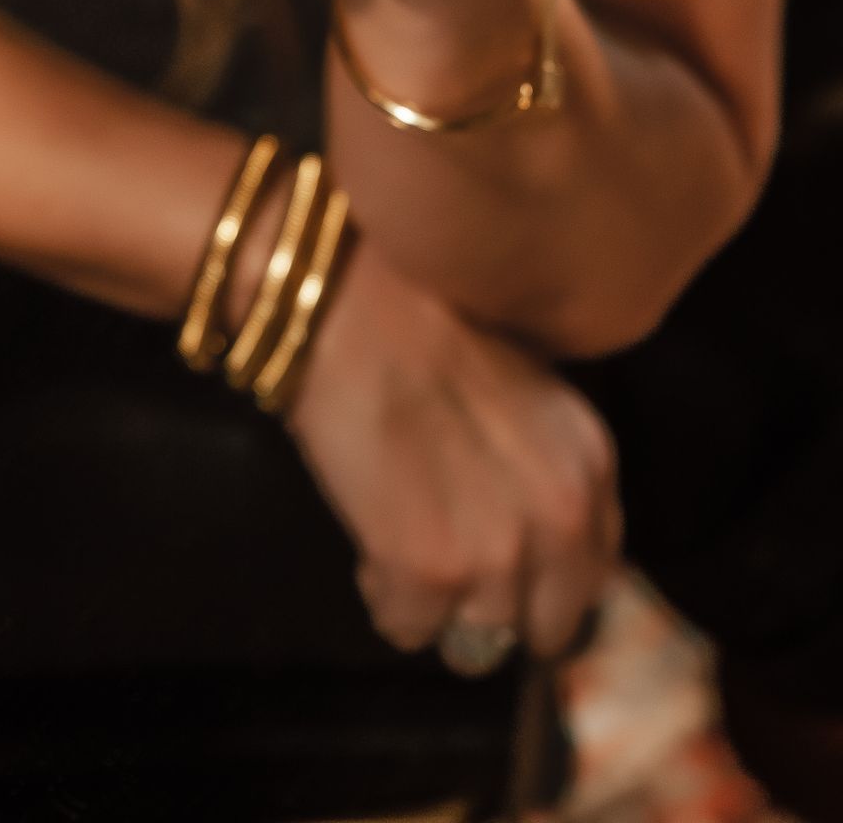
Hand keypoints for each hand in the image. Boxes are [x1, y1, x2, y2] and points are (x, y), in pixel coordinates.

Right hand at [287, 235, 620, 659]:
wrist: (348, 302)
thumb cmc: (422, 327)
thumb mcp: (526, 398)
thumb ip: (545, 473)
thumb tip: (532, 543)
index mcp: (591, 468)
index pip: (592, 577)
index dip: (543, 578)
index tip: (503, 563)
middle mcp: (561, 520)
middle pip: (544, 625)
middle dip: (499, 607)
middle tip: (450, 565)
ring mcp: (498, 552)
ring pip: (477, 638)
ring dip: (439, 606)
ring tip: (401, 545)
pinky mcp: (429, 570)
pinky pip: (410, 629)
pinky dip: (386, 599)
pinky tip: (371, 547)